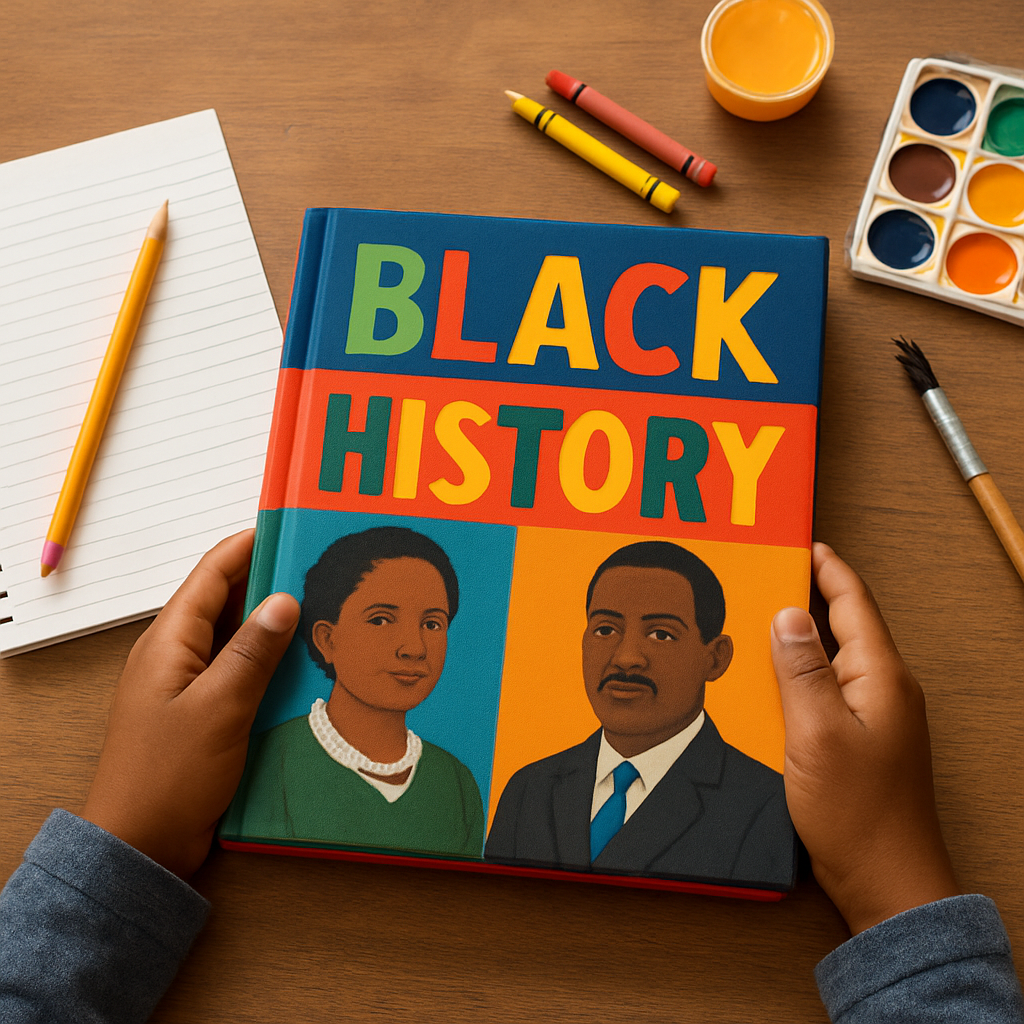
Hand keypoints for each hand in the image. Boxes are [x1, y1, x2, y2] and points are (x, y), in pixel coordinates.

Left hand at [83, 530, 299, 879]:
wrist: (140, 846)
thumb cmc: (168, 776)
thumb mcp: (219, 708)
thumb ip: (252, 652)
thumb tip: (284, 600)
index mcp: (169, 642)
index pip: (212, 575)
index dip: (248, 546)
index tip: (289, 527)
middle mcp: (176, 654)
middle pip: (225, 601)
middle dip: (268, 581)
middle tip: (317, 570)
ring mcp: (188, 684)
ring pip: (235, 637)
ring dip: (271, 624)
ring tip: (321, 611)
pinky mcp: (202, 712)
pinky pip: (238, 671)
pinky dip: (267, 661)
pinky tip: (300, 665)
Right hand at [770, 542, 958, 934]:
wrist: (887, 883)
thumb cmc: (859, 815)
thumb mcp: (818, 733)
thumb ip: (802, 670)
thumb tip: (788, 615)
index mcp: (881, 676)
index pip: (853, 602)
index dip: (826, 567)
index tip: (799, 543)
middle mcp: (882, 689)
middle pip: (842, 625)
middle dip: (807, 595)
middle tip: (767, 575)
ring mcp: (872, 715)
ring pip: (830, 658)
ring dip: (798, 638)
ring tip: (759, 621)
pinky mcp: (857, 739)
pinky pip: (825, 690)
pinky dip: (797, 674)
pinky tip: (769, 681)